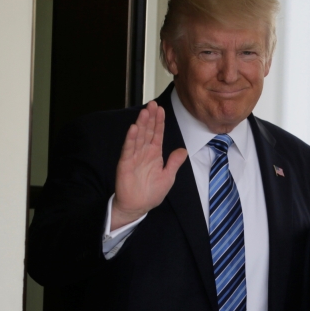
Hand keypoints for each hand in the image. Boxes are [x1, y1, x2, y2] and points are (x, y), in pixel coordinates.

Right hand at [110, 101, 187, 229]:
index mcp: (154, 154)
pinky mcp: (126, 164)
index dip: (159, 122)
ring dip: (141, 124)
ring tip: (145, 111)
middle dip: (150, 118)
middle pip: (147, 132)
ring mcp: (134, 157)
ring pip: (138, 137)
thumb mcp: (168, 177)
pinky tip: (134, 128)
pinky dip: (131, 139)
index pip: (157, 134)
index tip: (160, 109)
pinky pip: (129, 149)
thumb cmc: (151, 193)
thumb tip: (183, 150)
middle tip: (152, 104)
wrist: (138, 207)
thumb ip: (174, 162)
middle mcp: (144, 153)